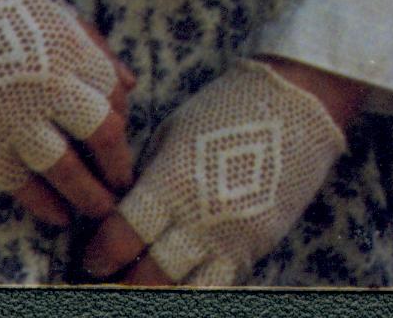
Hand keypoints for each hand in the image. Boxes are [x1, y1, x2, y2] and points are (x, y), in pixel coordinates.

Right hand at [0, 0, 135, 227]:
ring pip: (69, 169)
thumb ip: (87, 43)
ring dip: (90, 194)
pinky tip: (58, 216)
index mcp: (70, 47)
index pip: (114, 91)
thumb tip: (129, 82)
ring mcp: (16, 119)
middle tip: (121, 180)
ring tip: (101, 209)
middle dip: (117, 162)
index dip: (119, 113)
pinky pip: (22, 185)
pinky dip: (44, 205)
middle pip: (104, 134)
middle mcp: (52, 86)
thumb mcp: (42, 6)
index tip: (117, 130)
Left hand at [82, 56, 350, 286]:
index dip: (98, 256)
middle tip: (114, 278)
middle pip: (146, 278)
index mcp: (172, 182)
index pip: (119, 239)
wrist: (300, 100)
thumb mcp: (174, 134)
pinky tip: (186, 279)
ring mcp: (233, 237)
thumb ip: (148, 178)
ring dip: (159, 292)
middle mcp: (200, 217)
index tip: (93, 259)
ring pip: (184, 292)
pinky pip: (221, 284)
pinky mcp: (259, 245)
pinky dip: (198, 286)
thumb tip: (120, 213)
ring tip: (147, 283)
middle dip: (121, 283)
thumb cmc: (228, 108)